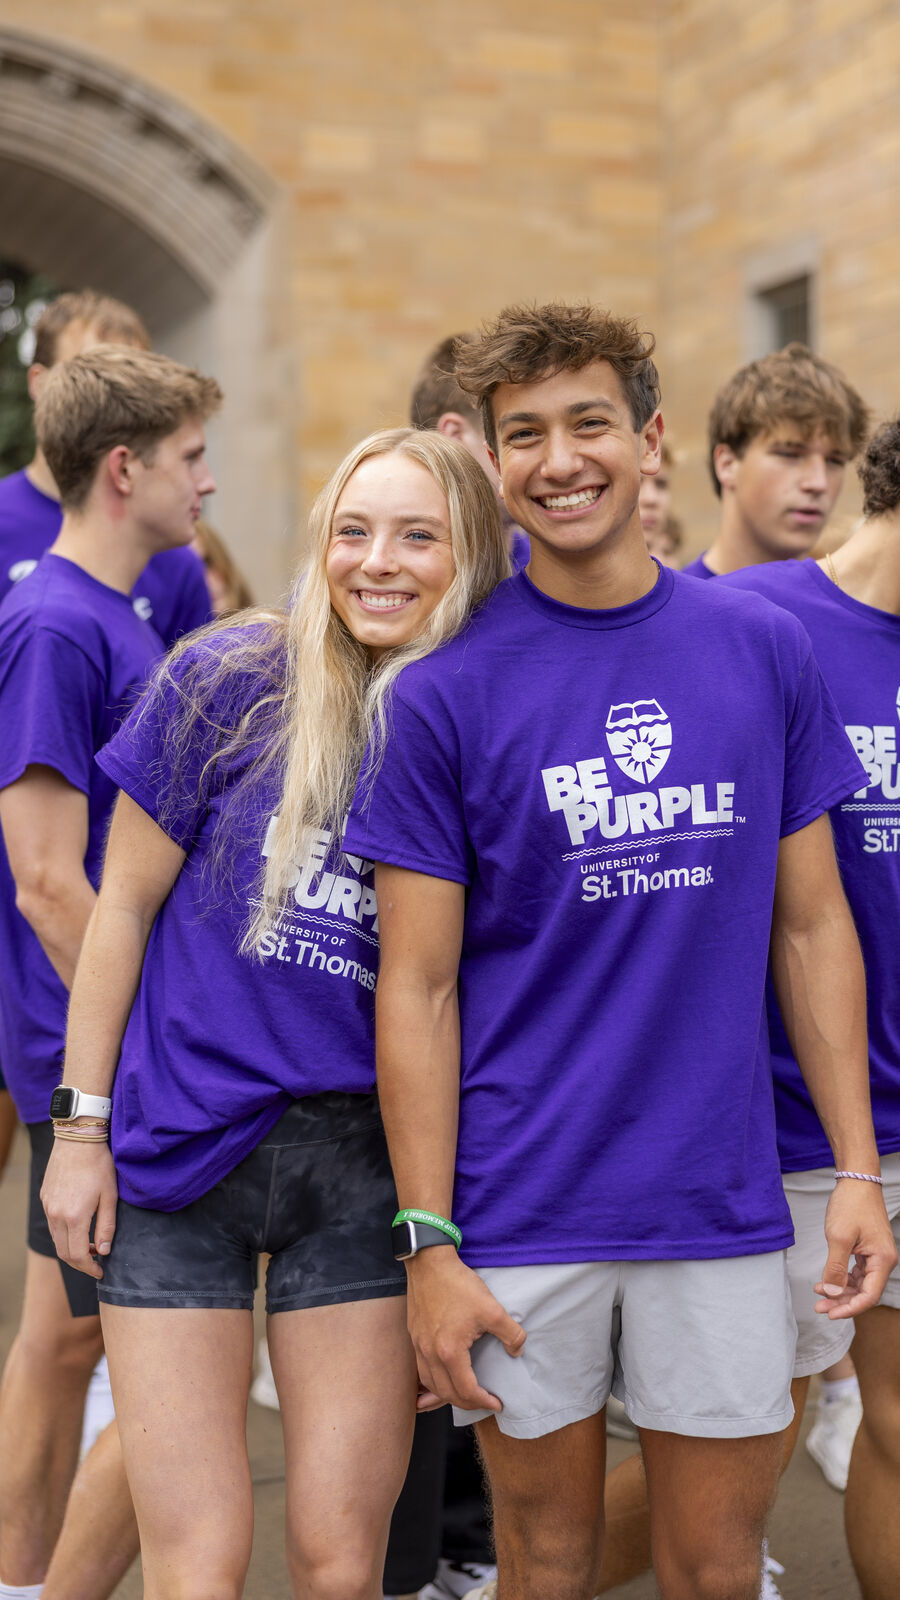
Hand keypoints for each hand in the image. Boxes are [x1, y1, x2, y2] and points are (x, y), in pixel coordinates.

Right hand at [41, 1137, 117, 1279]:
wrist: (78, 1138)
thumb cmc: (99, 1165)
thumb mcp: (110, 1196)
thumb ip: (106, 1226)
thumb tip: (104, 1250)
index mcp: (74, 1216)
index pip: (77, 1255)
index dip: (89, 1268)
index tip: (101, 1270)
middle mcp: (56, 1214)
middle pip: (63, 1252)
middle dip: (79, 1262)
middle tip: (96, 1262)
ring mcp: (48, 1206)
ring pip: (56, 1238)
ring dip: (71, 1248)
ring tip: (89, 1245)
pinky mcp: (45, 1197)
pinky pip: (52, 1223)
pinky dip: (64, 1233)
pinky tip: (78, 1226)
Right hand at [406, 1247, 525, 1411]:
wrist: (429, 1263)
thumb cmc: (457, 1285)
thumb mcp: (492, 1308)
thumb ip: (510, 1333)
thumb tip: (517, 1350)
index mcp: (450, 1352)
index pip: (467, 1391)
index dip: (484, 1402)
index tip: (497, 1402)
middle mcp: (430, 1354)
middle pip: (447, 1394)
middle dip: (467, 1404)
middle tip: (484, 1401)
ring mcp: (419, 1346)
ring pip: (431, 1385)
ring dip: (448, 1395)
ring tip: (465, 1394)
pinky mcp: (415, 1337)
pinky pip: (422, 1371)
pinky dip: (434, 1382)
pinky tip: (444, 1376)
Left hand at [815, 1178, 897, 1317]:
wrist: (857, 1180)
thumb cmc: (851, 1204)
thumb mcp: (839, 1237)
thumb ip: (835, 1268)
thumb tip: (832, 1292)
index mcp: (883, 1260)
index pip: (869, 1295)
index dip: (850, 1308)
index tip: (830, 1314)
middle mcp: (883, 1261)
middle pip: (864, 1292)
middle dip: (841, 1301)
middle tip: (819, 1307)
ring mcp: (876, 1256)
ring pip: (859, 1283)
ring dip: (840, 1291)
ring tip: (818, 1294)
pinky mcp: (868, 1250)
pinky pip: (856, 1272)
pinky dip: (841, 1278)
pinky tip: (825, 1281)